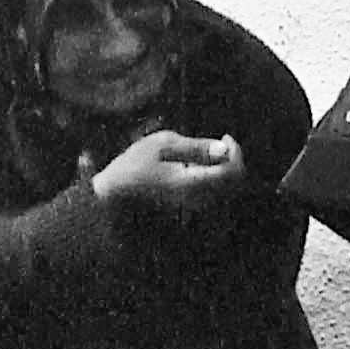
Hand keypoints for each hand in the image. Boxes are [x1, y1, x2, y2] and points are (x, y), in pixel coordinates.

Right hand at [90, 130, 243, 204]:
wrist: (113, 199)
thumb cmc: (133, 166)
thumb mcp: (162, 145)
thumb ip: (196, 146)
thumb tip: (224, 148)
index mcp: (191, 183)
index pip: (231, 172)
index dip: (236, 152)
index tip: (226, 137)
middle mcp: (197, 201)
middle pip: (235, 184)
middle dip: (233, 160)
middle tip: (221, 142)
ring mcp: (194, 209)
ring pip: (226, 191)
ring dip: (224, 169)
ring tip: (206, 153)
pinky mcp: (190, 211)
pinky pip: (215, 196)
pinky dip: (216, 179)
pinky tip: (199, 167)